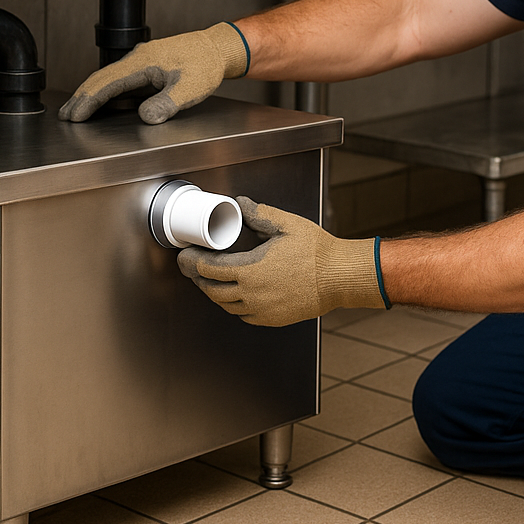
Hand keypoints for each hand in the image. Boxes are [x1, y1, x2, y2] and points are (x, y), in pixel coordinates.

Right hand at [59, 23, 248, 123]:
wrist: (218, 48)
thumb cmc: (206, 64)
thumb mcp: (190, 88)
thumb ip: (166, 103)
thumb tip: (145, 117)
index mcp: (144, 61)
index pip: (108, 82)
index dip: (89, 101)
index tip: (76, 115)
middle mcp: (138, 57)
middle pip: (101, 78)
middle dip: (82, 97)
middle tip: (66, 114)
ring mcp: (142, 61)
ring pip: (109, 78)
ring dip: (92, 94)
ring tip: (78, 110)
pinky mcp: (148, 66)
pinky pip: (120, 79)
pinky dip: (106, 91)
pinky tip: (103, 101)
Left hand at [177, 198, 387, 325]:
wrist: (338, 277)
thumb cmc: (317, 252)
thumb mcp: (286, 224)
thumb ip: (258, 214)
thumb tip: (239, 204)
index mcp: (250, 269)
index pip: (208, 268)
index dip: (191, 261)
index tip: (185, 255)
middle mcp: (251, 293)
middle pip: (211, 289)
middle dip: (198, 277)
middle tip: (192, 267)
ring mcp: (261, 309)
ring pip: (224, 304)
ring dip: (213, 292)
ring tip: (210, 280)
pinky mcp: (271, 319)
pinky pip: (242, 315)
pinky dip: (233, 305)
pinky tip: (235, 295)